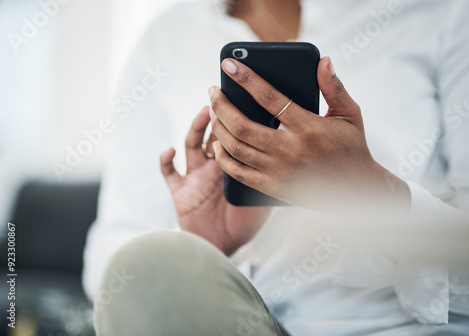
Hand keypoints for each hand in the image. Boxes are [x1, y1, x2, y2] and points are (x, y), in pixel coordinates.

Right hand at [160, 107, 270, 254]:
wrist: (223, 247)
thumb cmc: (245, 224)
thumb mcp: (262, 198)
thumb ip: (269, 178)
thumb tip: (288, 157)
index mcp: (233, 165)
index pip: (234, 137)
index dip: (236, 121)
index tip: (244, 102)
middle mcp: (214, 166)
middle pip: (212, 134)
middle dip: (217, 117)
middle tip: (223, 99)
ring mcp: (196, 176)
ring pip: (192, 145)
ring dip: (196, 128)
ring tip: (205, 113)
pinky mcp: (180, 190)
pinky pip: (169, 172)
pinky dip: (166, 159)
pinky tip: (170, 150)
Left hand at [208, 57, 409, 213]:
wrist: (354, 189)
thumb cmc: (351, 148)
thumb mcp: (349, 115)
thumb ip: (334, 87)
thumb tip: (323, 61)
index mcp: (307, 127)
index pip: (269, 97)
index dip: (246, 79)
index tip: (228, 64)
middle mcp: (289, 149)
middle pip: (242, 125)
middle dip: (221, 104)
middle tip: (213, 91)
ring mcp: (278, 171)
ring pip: (236, 147)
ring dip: (218, 127)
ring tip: (213, 112)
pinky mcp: (272, 187)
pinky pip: (238, 173)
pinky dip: (223, 158)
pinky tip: (216, 144)